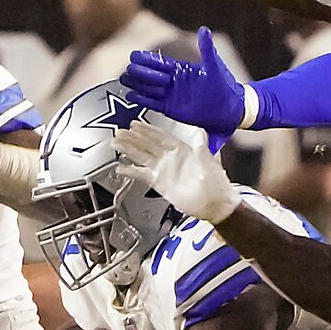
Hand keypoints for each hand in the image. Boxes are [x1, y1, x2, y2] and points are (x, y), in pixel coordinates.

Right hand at [114, 120, 241, 223]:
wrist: (214, 205)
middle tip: (119, 132)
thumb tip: (199, 130)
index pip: (160, 137)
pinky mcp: (158, 183)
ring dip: (128, 150)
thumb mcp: (209, 160)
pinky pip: (141, 174)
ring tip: (115, 143)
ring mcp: (163, 170)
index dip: (147, 130)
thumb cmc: (215, 183)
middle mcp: (170, 158)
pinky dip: (130, 171)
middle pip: (147, 145)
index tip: (134, 124)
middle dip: (132, 138)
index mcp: (181, 150)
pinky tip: (120, 168)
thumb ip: (201, 145)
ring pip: (141, 157)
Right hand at [123, 27, 251, 132]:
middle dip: (138, 72)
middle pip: (150, 75)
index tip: (134, 55)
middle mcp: (173, 82)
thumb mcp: (215, 66)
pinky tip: (131, 95)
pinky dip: (142, 99)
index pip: (159, 63)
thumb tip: (204, 29)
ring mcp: (171, 95)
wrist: (231, 109)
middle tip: (128, 70)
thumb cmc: (224, 86)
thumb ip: (207, 49)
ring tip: (123, 80)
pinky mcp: (171, 109)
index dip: (147, 59)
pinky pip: (153, 103)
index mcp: (181, 70)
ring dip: (136, 84)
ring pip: (148, 88)